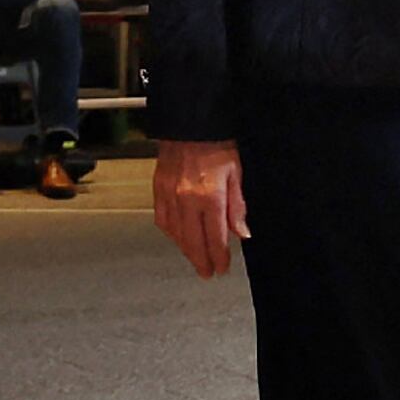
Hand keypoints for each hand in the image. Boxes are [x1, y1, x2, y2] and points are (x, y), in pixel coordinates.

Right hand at [153, 139, 248, 277]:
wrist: (189, 125)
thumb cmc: (217, 146)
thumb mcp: (237, 174)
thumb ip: (237, 207)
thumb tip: (242, 234)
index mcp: (209, 197)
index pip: (215, 237)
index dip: (219, 256)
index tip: (222, 268)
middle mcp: (186, 200)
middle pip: (193, 241)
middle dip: (201, 260)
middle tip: (208, 273)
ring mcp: (169, 196)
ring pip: (176, 234)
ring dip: (186, 250)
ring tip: (196, 260)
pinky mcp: (158, 190)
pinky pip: (163, 220)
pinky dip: (171, 233)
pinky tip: (178, 239)